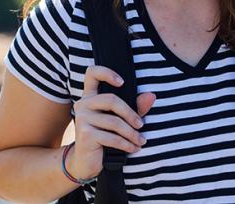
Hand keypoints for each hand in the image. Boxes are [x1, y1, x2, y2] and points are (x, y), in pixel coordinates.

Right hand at [67, 65, 155, 179]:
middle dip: (131, 113)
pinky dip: (126, 144)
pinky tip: (134, 148)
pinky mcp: (85, 135)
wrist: (86, 162)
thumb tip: (151, 96)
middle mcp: (83, 104)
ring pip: (114, 122)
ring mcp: (82, 119)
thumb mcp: (120, 119)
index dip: (106, 73)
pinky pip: (112, 137)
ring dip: (132, 134)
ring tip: (141, 140)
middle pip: (111, 99)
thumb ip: (135, 106)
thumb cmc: (105, 136)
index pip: (92, 73)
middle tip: (141, 125)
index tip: (122, 82)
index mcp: (90, 96)